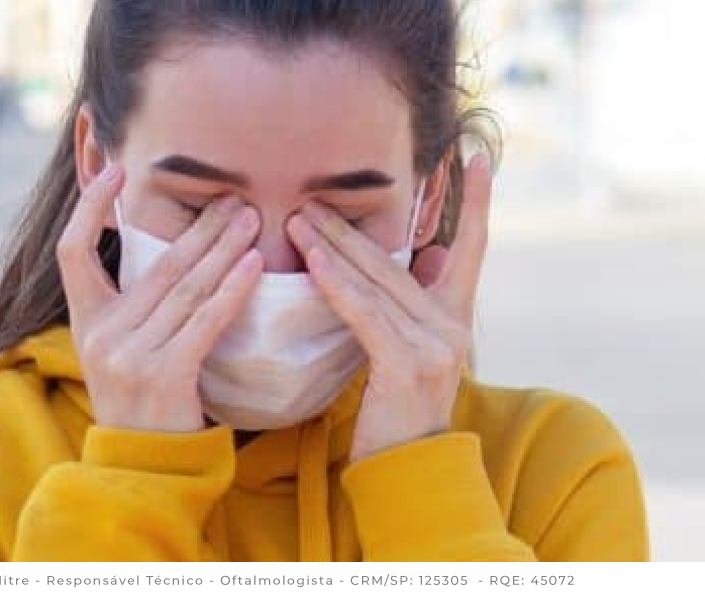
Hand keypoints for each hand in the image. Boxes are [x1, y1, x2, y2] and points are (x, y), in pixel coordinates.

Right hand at [56, 164, 262, 431]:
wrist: (145, 465)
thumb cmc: (143, 399)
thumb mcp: (120, 349)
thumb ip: (133, 305)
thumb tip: (170, 252)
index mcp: (85, 322)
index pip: (72, 250)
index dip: (89, 207)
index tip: (117, 170)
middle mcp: (101, 334)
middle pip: (154, 263)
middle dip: (199, 226)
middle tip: (233, 197)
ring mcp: (130, 356)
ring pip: (184, 287)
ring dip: (223, 249)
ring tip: (252, 219)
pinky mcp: (164, 376)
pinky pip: (204, 321)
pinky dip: (231, 290)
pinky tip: (253, 265)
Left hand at [287, 155, 491, 460]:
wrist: (408, 471)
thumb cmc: (398, 411)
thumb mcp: (410, 351)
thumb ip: (414, 305)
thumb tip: (426, 255)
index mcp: (456, 318)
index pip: (472, 248)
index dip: (477, 202)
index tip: (480, 157)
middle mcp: (453, 325)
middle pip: (399, 260)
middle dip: (353, 225)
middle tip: (314, 194)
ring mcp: (436, 345)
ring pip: (377, 282)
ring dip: (334, 247)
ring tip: (298, 218)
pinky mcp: (409, 365)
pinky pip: (366, 314)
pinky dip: (338, 286)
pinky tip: (314, 261)